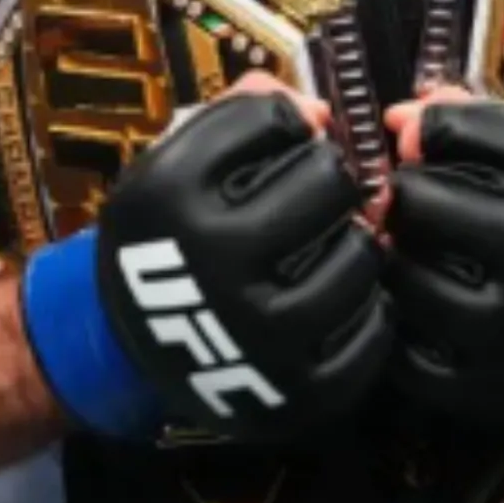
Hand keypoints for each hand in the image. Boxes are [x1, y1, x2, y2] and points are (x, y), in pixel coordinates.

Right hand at [22, 89, 388, 442]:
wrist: (133, 337)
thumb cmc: (167, 232)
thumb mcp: (172, 159)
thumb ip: (239, 112)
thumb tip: (317, 110)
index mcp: (173, 192)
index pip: (272, 120)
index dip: (284, 123)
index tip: (278, 142)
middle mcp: (212, 259)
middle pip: (327, 180)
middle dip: (328, 175)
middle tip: (317, 192)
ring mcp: (256, 332)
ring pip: (359, 255)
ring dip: (355, 240)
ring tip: (332, 242)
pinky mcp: (293, 392)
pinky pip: (370, 335)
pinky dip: (367, 308)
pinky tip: (340, 294)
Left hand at [380, 99, 503, 424]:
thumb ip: (469, 119)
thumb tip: (396, 121)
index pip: (444, 133)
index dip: (420, 137)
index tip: (424, 151)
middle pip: (419, 208)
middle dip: (402, 199)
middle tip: (409, 208)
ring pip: (409, 282)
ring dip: (395, 261)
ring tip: (411, 253)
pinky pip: (412, 361)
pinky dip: (399, 328)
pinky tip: (416, 305)